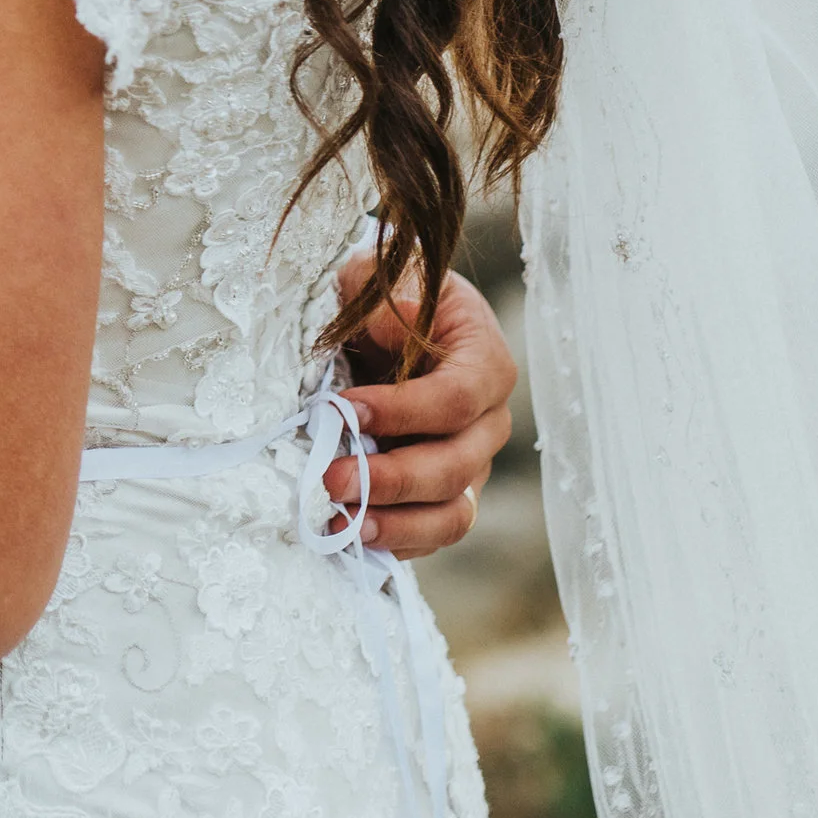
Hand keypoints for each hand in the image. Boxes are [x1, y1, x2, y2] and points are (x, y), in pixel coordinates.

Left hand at [323, 260, 515, 558]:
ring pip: (453, 513)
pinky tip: (350, 537)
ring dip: (397, 523)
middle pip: (456, 466)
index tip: (345, 410)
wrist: (380, 332)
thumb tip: (406, 315)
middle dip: (392, 478)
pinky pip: (432, 533)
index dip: (405, 411)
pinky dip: (395, 541)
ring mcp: (469, 465)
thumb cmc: (383, 300)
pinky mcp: (444, 496)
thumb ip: (394, 289)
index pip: (458, 398)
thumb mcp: (380, 275)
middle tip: (329, 479)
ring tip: (342, 523)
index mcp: (484, 363)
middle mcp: (488, 422)